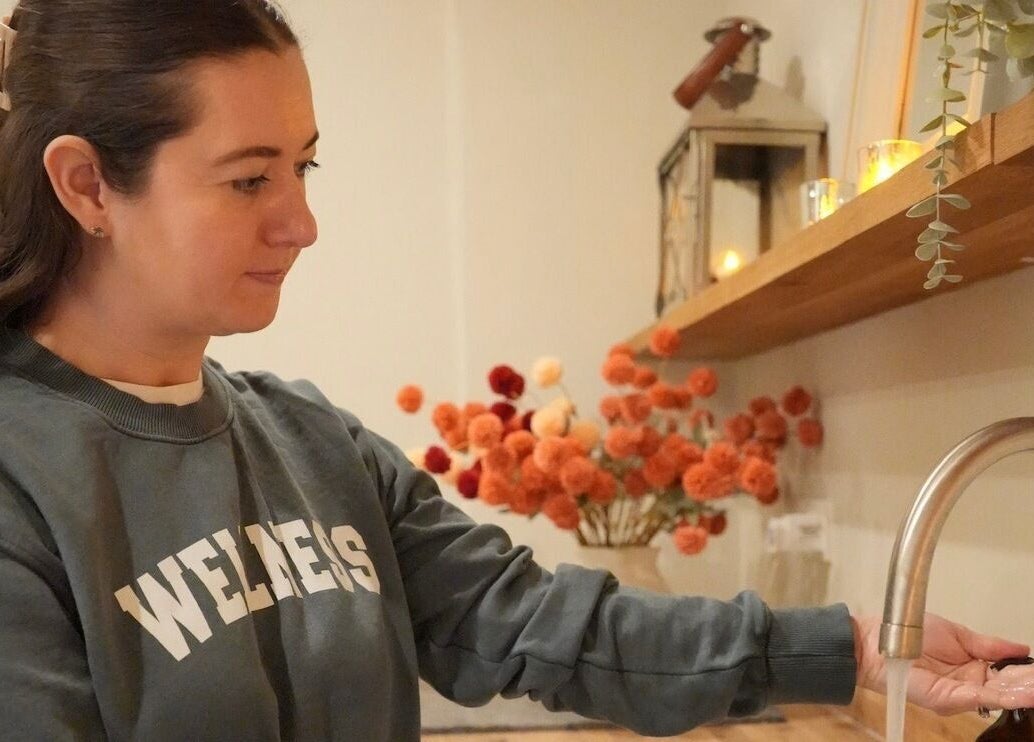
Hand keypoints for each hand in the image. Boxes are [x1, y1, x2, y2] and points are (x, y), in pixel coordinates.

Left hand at [854, 612, 1033, 714]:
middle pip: (1007, 688)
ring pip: (1000, 696)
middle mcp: (970, 685)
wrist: (881, 642)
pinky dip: (1004, 696)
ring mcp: (960, 694)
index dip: (1025, 672)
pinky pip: (981, 699)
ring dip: (1023, 692)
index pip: (1007, 674)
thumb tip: (1022, 649)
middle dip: (1028, 684)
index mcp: (974, 669)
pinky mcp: (948, 699)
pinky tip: (1024, 693)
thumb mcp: (960, 635)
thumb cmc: (912, 635)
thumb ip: (990, 645)